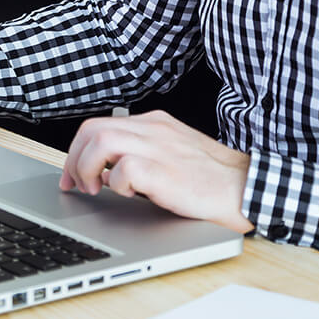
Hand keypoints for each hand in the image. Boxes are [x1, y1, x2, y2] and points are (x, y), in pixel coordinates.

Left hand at [59, 110, 253, 232]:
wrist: (248, 189)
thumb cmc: (212, 179)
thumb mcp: (173, 154)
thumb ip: (144, 152)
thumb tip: (106, 170)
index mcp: (155, 124)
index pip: (99, 124)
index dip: (77, 150)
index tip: (71, 175)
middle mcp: (153, 130)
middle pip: (92, 129)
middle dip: (74, 159)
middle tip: (76, 185)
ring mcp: (159, 148)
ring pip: (101, 141)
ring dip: (87, 168)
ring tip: (95, 190)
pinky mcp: (165, 172)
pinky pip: (124, 168)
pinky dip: (115, 182)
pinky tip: (126, 194)